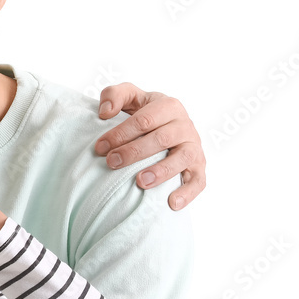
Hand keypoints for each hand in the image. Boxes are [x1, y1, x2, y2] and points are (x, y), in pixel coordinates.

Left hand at [94, 83, 205, 210]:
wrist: (167, 125)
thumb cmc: (143, 112)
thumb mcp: (130, 97)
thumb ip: (114, 95)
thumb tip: (105, 112)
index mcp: (168, 106)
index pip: (144, 120)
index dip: (120, 133)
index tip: (100, 147)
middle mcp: (185, 125)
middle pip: (161, 139)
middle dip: (134, 152)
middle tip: (111, 162)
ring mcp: (194, 146)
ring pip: (183, 158)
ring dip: (162, 171)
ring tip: (140, 182)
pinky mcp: (199, 167)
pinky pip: (198, 181)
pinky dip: (187, 192)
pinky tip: (171, 203)